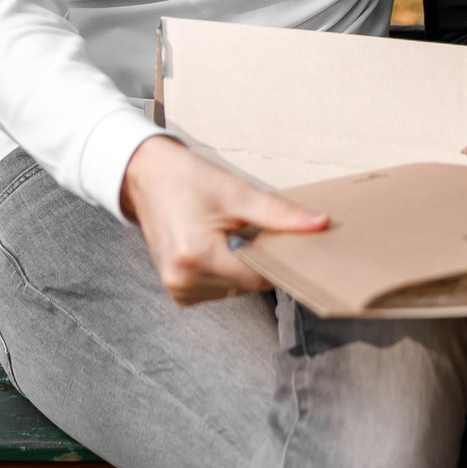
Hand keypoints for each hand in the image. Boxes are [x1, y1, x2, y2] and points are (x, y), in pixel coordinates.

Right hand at [118, 135, 327, 304]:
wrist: (147, 177)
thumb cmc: (188, 180)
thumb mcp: (237, 192)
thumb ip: (278, 214)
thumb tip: (319, 224)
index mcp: (197, 256)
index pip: (258, 276)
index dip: (277, 260)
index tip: (284, 242)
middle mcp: (184, 279)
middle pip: (247, 284)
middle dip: (256, 260)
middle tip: (248, 228)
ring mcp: (177, 288)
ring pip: (233, 289)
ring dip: (239, 267)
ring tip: (227, 234)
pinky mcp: (176, 290)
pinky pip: (216, 290)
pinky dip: (224, 272)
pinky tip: (216, 247)